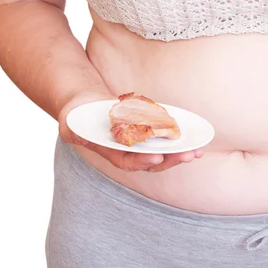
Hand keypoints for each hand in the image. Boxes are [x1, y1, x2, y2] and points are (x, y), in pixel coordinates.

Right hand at [58, 90, 203, 171]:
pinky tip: (196, 140)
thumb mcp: (70, 123)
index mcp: (110, 153)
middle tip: (187, 156)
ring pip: (162, 153)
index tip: (157, 157)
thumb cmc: (76, 116)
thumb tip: (74, 129)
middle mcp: (127, 152)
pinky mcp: (147, 132)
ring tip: (197, 152)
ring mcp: (139, 144)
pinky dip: (180, 140)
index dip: (142, 161)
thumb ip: (73, 129)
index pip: (127, 161)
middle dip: (170, 160)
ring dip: (180, 154)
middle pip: (151, 161)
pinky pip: (165, 138)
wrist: (85, 106)